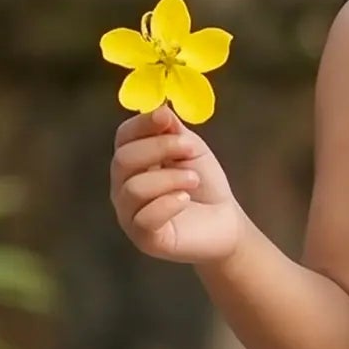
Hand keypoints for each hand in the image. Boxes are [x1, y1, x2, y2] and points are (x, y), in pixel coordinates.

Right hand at [109, 105, 246, 265]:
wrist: (225, 222)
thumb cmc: (204, 184)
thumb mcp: (190, 149)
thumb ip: (172, 130)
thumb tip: (159, 109)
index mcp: (132, 162)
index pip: (123, 137)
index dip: (141, 124)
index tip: (165, 118)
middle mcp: (123, 187)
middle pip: (123, 160)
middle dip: (159, 149)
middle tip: (190, 150)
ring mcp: (130, 214)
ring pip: (134, 189)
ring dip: (169, 178)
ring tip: (193, 180)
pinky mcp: (144, 238)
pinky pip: (144, 218)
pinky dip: (168, 203)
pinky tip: (185, 199)